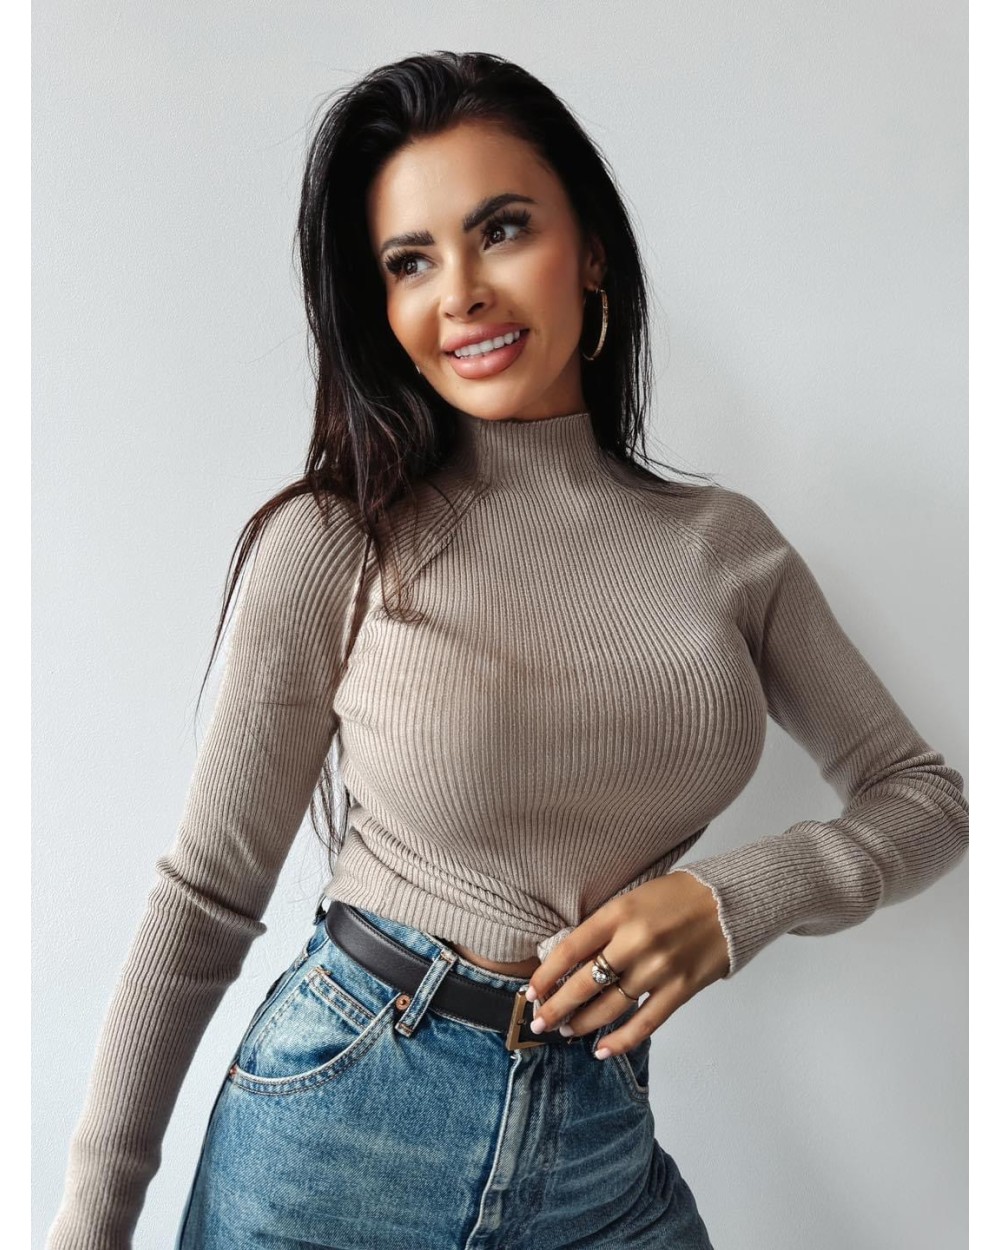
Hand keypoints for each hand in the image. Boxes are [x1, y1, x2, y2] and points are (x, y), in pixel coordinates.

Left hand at [524, 871, 730, 1057]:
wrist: (729, 901)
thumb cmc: (677, 896)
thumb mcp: (633, 898)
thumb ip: (605, 927)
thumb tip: (572, 961)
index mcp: (619, 913)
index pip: (571, 949)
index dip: (547, 975)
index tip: (531, 992)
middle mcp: (636, 942)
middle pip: (585, 983)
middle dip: (557, 1007)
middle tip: (540, 1022)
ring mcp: (659, 968)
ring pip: (610, 1007)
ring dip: (584, 1024)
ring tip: (567, 1032)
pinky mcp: (681, 989)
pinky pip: (645, 1023)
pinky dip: (621, 1040)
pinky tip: (602, 1049)